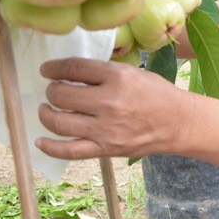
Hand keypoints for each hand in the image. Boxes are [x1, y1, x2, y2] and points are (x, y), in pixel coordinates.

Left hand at [35, 57, 188, 159]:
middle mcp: (109, 102)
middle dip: (51, 91)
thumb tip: (70, 73)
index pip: (75, 68)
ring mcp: (106, 129)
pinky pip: (70, 151)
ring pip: (60, 123)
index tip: (46, 69)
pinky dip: (50, 148)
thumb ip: (103, 73)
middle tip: (53, 90)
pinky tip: (40, 141)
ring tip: (46, 110)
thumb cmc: (156, 94)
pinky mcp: (106, 149)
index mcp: (117, 77)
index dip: (54, 67)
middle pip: (62, 95)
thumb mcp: (132, 72)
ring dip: (46, 115)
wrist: (178, 122)